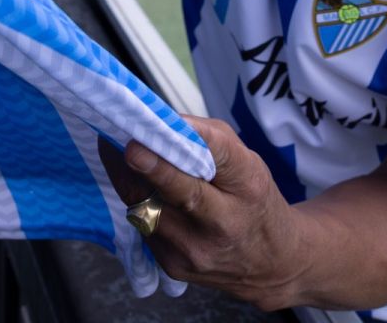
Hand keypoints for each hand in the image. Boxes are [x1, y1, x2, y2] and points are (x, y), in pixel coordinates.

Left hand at [99, 117, 304, 310]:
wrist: (272, 264)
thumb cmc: (254, 200)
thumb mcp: (247, 162)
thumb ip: (208, 139)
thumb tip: (161, 120)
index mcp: (248, 188)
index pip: (216, 163)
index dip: (173, 155)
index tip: (140, 141)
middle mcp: (224, 224)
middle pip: (174, 194)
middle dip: (140, 167)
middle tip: (114, 140)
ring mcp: (196, 251)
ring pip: (146, 208)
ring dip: (126, 178)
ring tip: (115, 151)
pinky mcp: (173, 266)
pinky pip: (143, 224)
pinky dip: (136, 200)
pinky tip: (136, 184)